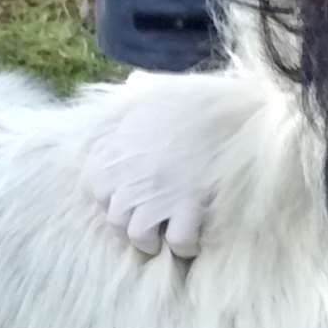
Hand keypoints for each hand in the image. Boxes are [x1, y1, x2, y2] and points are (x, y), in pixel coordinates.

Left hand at [82, 70, 255, 258]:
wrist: (231, 109)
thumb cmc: (194, 98)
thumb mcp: (157, 86)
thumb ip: (138, 89)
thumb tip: (132, 82)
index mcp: (115, 152)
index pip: (96, 191)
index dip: (113, 197)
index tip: (131, 195)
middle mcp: (128, 179)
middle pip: (116, 220)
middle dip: (132, 224)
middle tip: (153, 221)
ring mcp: (156, 196)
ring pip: (140, 237)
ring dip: (154, 240)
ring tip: (168, 235)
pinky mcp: (187, 208)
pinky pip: (179, 242)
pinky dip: (187, 246)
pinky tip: (196, 236)